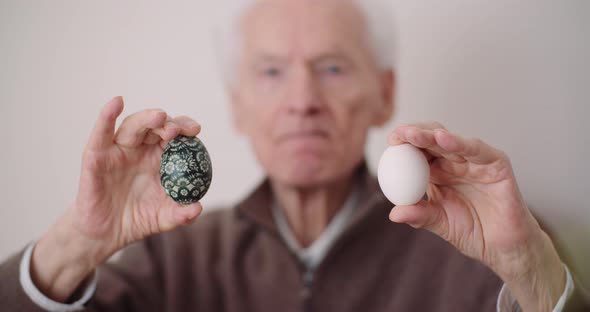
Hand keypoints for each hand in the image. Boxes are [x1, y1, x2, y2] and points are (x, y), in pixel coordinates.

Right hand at [31, 97, 202, 300]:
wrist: (107, 234)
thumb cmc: (137, 219)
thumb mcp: (164, 218)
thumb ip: (181, 214)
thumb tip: (198, 208)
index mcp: (158, 157)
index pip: (174, 135)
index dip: (184, 128)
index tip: (196, 131)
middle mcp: (139, 149)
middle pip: (155, 126)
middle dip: (169, 123)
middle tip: (179, 129)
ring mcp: (117, 150)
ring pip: (132, 126)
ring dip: (146, 119)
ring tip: (160, 117)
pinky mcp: (96, 155)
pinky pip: (101, 133)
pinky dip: (107, 116)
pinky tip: (116, 102)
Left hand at [387, 122, 564, 311]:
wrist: (504, 247)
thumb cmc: (473, 232)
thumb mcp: (440, 224)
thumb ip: (420, 215)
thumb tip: (393, 213)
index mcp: (437, 173)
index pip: (418, 151)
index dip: (404, 143)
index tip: (389, 142)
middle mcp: (455, 162)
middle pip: (432, 139)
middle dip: (414, 133)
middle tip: (398, 135)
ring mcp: (476, 161)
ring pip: (452, 141)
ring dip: (432, 136)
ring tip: (413, 135)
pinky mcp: (496, 163)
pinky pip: (478, 150)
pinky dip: (461, 143)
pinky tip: (444, 139)